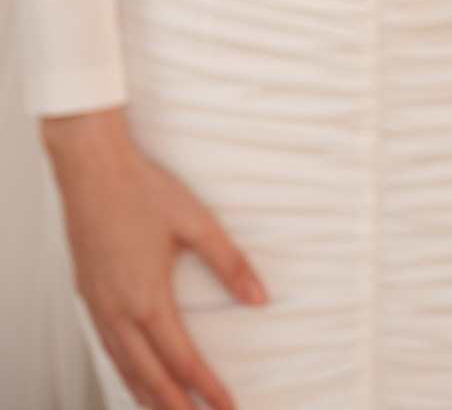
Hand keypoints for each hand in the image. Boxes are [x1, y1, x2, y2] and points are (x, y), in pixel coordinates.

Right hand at [43, 109, 265, 409]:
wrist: (91, 169)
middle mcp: (118, 312)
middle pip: (149, 377)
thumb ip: (230, 264)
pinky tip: (134, 374)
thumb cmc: (143, 190)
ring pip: (124, 367)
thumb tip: (260, 298)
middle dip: (177, 405)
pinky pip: (107, 349)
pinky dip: (124, 371)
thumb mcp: (197, 223)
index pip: (182, 360)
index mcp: (147, 299)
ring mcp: (98, 307)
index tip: (228, 406)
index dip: (207, 388)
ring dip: (148, 395)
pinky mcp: (88, 296)